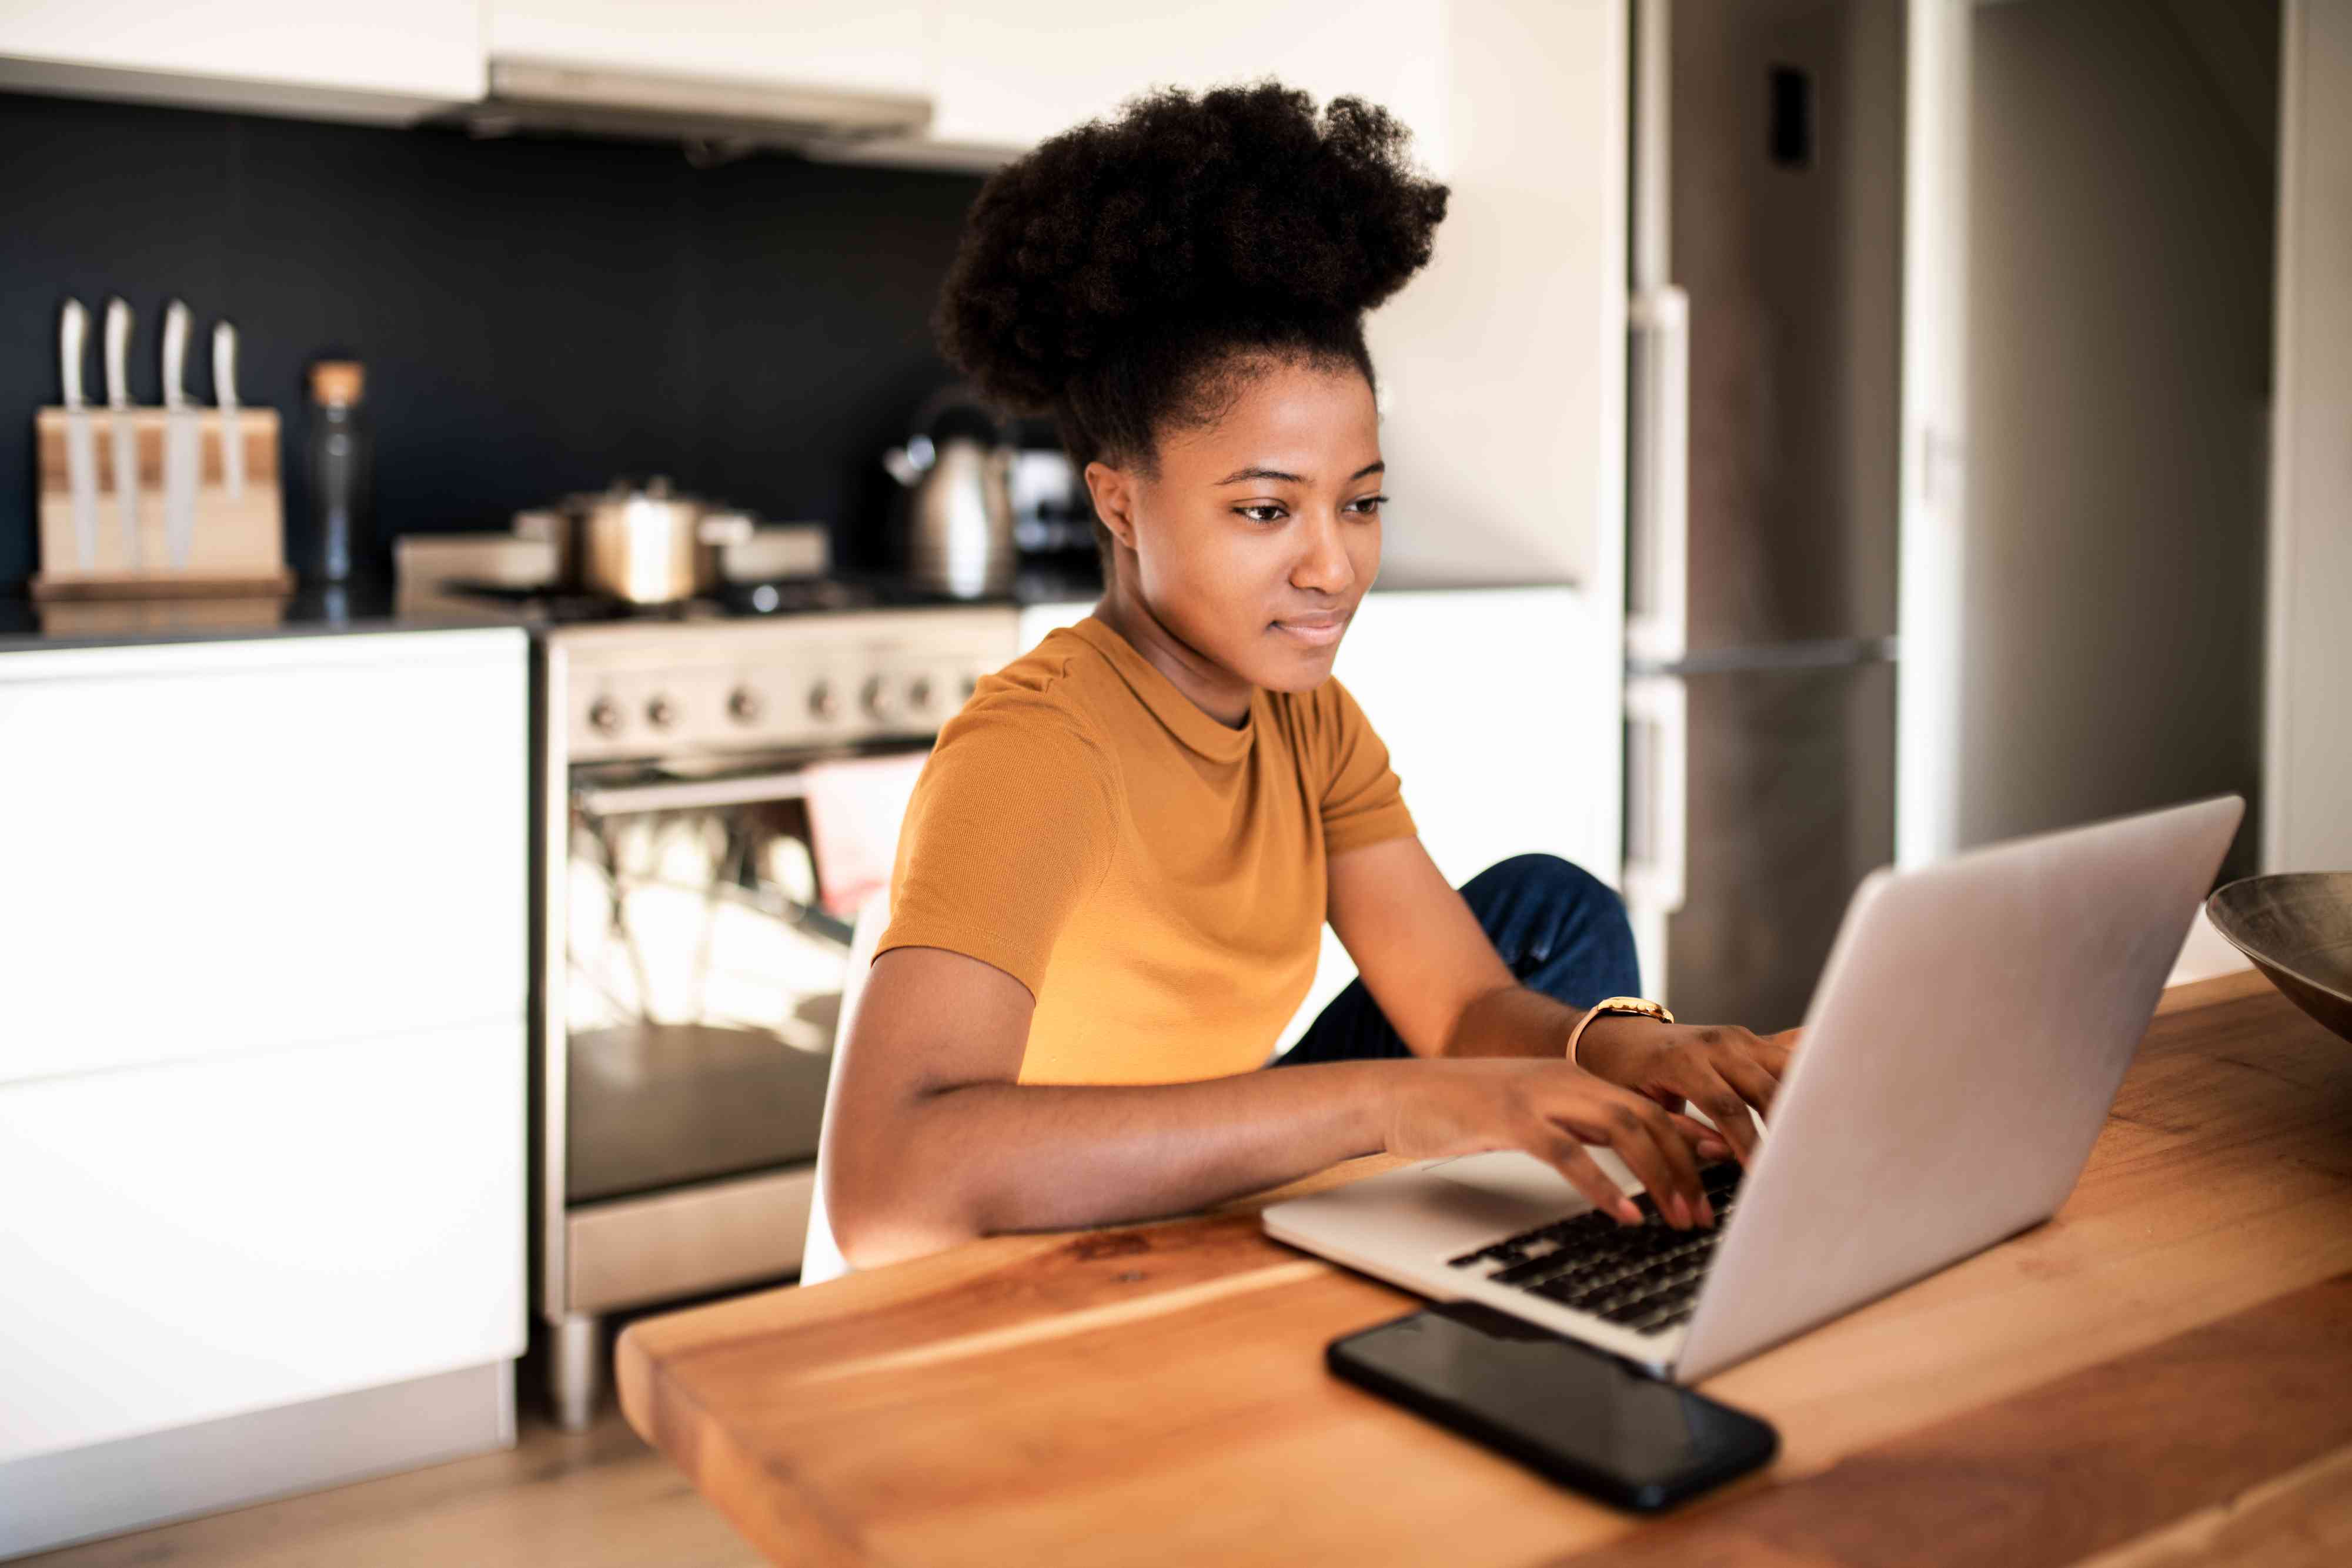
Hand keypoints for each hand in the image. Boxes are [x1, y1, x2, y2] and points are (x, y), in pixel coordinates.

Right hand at [1382, 1059, 1721, 1228]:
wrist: (1397, 1094)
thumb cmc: (1462, 1111)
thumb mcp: (1531, 1115)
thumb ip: (1577, 1128)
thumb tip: (1625, 1159)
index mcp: (1575, 1080)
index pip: (1649, 1107)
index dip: (1691, 1138)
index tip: (1725, 1170)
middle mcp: (1565, 1080)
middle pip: (1647, 1119)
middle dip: (1685, 1168)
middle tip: (1705, 1213)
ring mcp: (1539, 1096)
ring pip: (1620, 1130)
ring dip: (1658, 1177)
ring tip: (1679, 1217)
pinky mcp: (1510, 1118)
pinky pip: (1567, 1153)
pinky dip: (1602, 1186)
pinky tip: (1623, 1214)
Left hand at [1574, 1017, 1799, 1167]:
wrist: (1620, 1036)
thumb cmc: (1625, 1077)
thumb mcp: (1639, 1105)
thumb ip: (1678, 1129)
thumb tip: (1712, 1152)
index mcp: (1683, 1061)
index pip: (1727, 1107)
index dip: (1748, 1143)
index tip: (1762, 1172)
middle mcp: (1716, 1044)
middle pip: (1764, 1088)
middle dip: (1784, 1127)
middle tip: (1802, 1161)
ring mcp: (1738, 1037)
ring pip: (1784, 1069)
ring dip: (1802, 1102)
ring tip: (1821, 1137)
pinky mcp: (1751, 1039)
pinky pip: (1787, 1055)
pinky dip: (1808, 1072)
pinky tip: (1839, 1086)